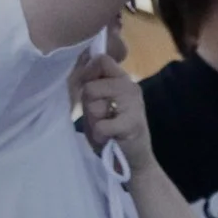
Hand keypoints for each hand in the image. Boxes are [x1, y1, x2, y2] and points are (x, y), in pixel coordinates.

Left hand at [71, 39, 153, 173]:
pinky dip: (100, 136)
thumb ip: (92, 86)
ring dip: (94, 122)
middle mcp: (130, 87)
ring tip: (106, 128)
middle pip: (90, 86)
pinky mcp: (132, 123)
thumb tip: (84, 62)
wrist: (133, 158)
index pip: (101, 60)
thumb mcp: (98, 104)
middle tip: (101, 117)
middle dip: (88, 105)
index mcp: (121, 80)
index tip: (89, 90)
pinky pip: (101, 126)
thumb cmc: (112, 130)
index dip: (87, 73)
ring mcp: (133, 104)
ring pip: (94, 105)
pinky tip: (110, 138)